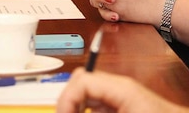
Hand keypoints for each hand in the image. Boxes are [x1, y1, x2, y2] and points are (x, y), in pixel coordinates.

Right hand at [56, 69, 188, 112]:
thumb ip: (96, 112)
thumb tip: (72, 110)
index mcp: (121, 87)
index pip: (81, 80)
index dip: (66, 100)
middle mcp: (119, 89)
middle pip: (81, 84)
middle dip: (68, 103)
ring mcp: (121, 98)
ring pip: (86, 97)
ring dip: (78, 108)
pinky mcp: (122, 107)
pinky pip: (97, 107)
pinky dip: (88, 111)